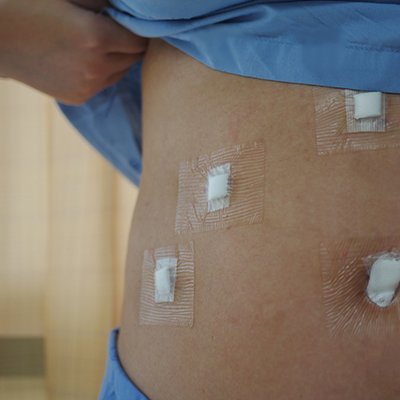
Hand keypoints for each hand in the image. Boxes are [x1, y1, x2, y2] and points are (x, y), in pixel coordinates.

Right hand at [0, 0, 147, 103]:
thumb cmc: (29, 7)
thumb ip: (102, 2)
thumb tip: (123, 9)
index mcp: (97, 37)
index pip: (139, 40)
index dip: (138, 31)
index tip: (129, 25)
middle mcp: (97, 67)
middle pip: (132, 59)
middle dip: (128, 46)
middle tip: (114, 34)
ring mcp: (88, 86)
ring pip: (120, 73)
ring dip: (116, 61)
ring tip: (97, 48)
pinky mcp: (79, 98)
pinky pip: (102, 85)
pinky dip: (100, 74)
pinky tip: (82, 62)